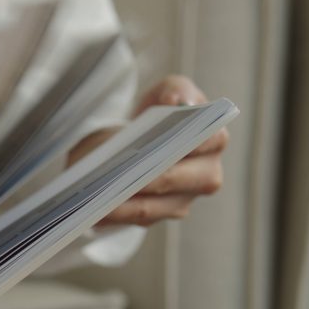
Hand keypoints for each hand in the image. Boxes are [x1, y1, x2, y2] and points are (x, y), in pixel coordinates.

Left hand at [68, 75, 229, 226]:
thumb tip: (176, 101)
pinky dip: (115, 213)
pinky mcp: (157, 215)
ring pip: (154, 206)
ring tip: (100, 195)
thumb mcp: (165, 94)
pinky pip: (135, 218)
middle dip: (150, 176)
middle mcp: (205, 175)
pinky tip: (95, 207)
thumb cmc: (158, 117)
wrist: (137, 142)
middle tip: (123, 172)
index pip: (211, 141)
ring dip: (126, 202)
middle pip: (177, 179)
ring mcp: (182, 200)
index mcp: (213, 142)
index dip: (192, 141)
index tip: (169, 140)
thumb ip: (176, 89)